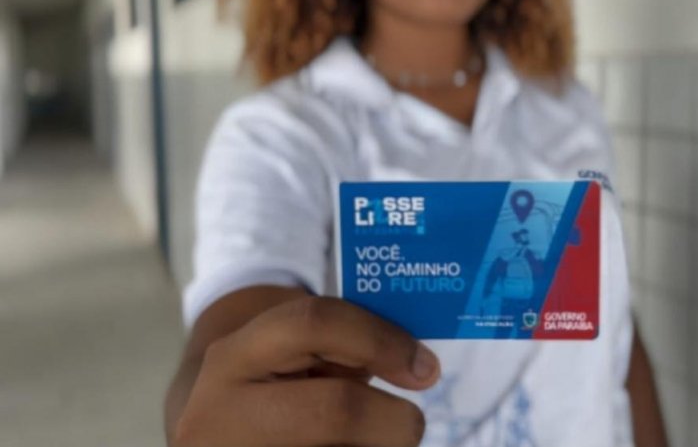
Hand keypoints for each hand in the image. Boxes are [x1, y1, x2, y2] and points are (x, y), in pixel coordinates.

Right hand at [170, 296, 439, 446]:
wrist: (210, 433)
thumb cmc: (273, 386)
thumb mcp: (292, 355)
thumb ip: (346, 347)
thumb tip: (417, 364)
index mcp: (231, 358)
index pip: (315, 324)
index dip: (382, 341)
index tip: (425, 367)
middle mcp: (216, 416)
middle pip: (337, 412)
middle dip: (392, 420)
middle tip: (410, 423)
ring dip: (377, 445)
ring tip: (374, 437)